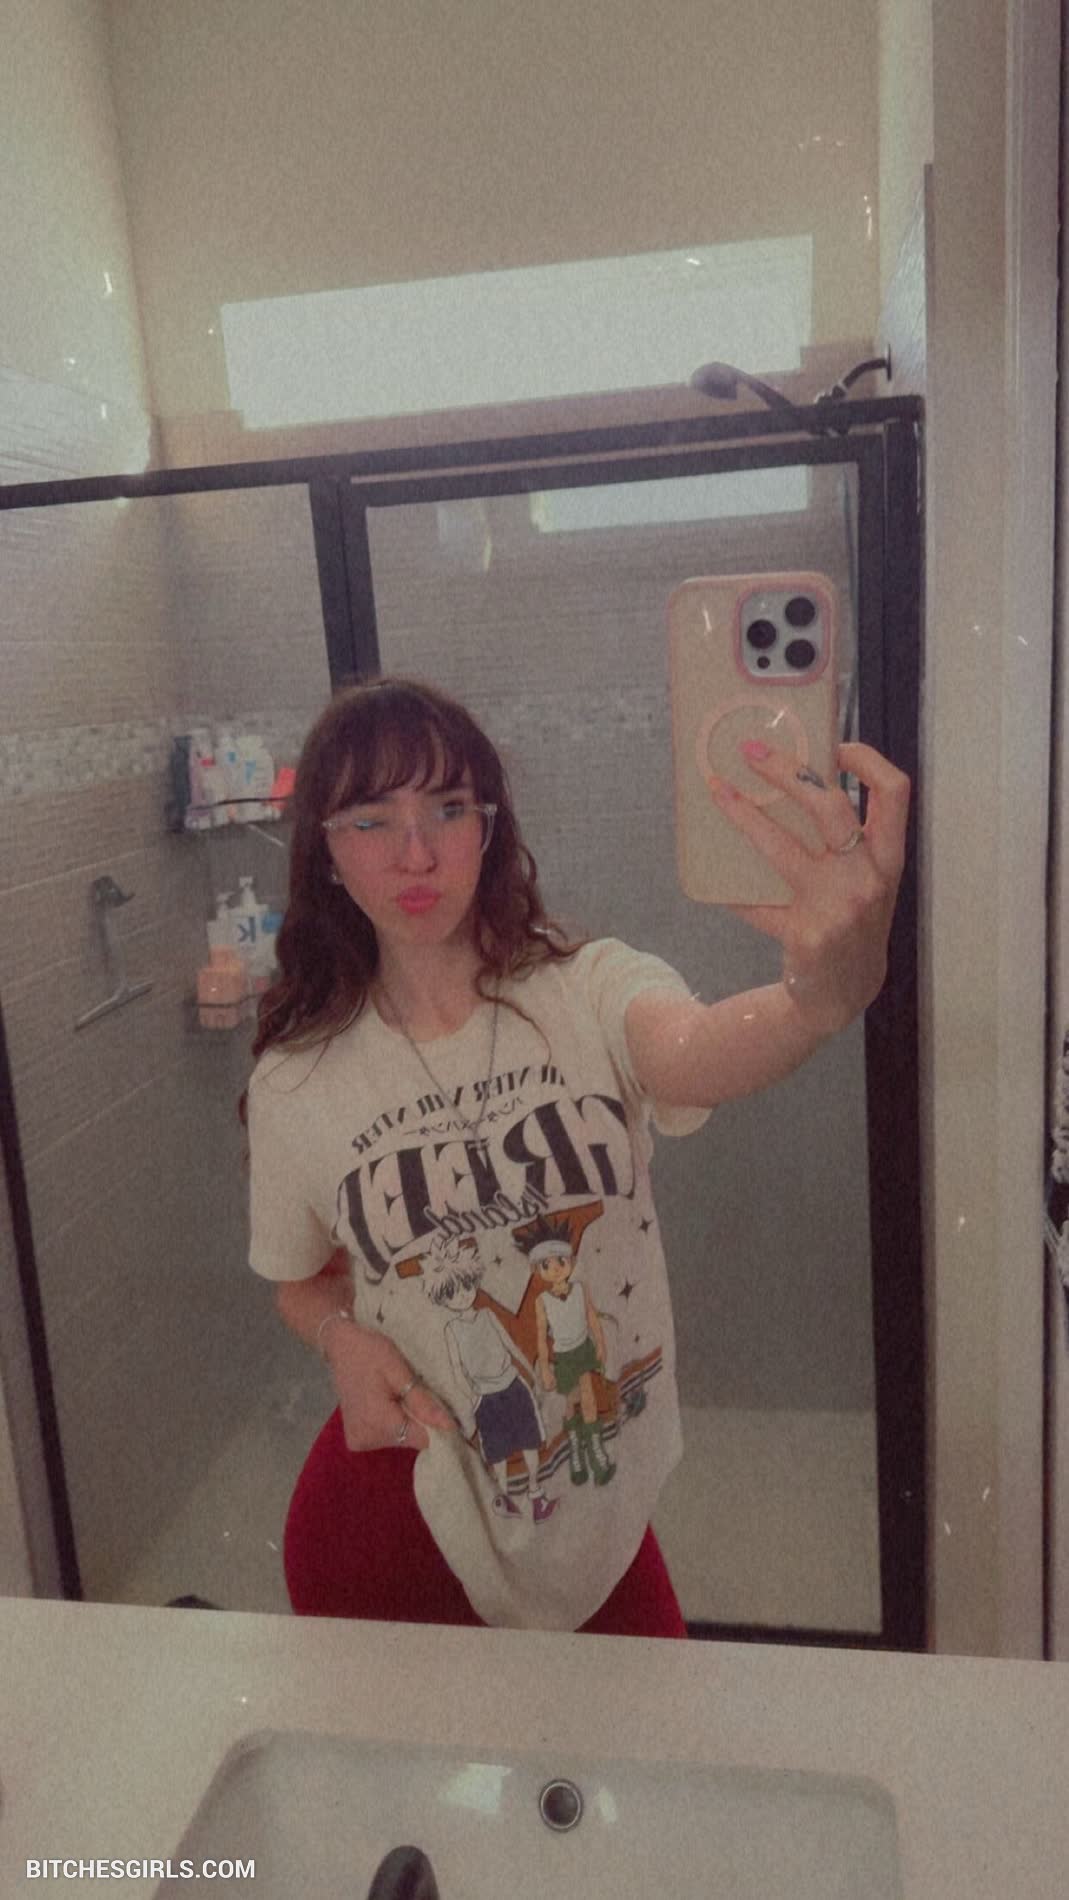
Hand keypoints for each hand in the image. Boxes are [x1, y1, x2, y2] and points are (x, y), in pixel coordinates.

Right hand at [324, 1319, 456, 1451]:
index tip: (450, 1414)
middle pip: (410, 1439)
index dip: (439, 1428)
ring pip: (400, 1438)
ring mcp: (358, 1441)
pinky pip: (387, 1436)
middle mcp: (366, 1438)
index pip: (421, 1440)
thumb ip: (422, 1402)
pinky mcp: (356, 1439)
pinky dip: (395, 1422)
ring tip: (403, 1395)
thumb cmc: (369, 1352)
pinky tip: (391, 1403)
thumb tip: (449, 1426)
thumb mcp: (399, 1370)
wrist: (340, 1346)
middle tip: (422, 1395)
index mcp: (377, 1422)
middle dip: (422, 1421)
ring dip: (408, 1421)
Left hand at [707, 740, 909, 1032]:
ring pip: (781, 846)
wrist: (842, 995)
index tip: (833, 745)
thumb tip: (798, 784)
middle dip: (787, 772)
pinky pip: (756, 902)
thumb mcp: (866, 883)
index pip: (894, 793)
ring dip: (743, 814)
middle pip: (830, 807)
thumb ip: (849, 843)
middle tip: (751, 753)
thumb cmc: (851, 926)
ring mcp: (837, 908)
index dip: (867, 760)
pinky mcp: (805, 935)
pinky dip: (733, 892)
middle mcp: (868, 879)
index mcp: (887, 859)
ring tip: (717, 791)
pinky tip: (717, 885)